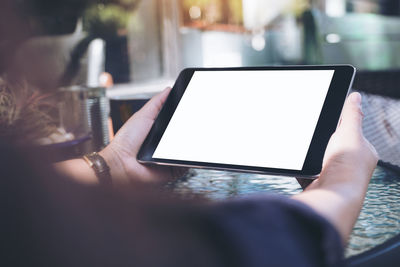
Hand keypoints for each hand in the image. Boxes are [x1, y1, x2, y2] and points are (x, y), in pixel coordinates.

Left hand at [100, 88, 186, 184]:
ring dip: (189, 144)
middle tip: (193, 122)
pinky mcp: (174, 169)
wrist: (122, 163)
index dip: (186, 116)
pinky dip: (187, 158)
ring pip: (188, 149)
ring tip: (185, 137)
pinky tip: (182, 151)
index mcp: (160, 131)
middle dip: (190, 129)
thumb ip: (157, 103)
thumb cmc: (126, 142)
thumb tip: (169, 90)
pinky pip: (186, 164)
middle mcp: (166, 145)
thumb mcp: (143, 115)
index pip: (178, 122)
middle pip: (185, 135)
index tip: (193, 108)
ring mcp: (170, 157)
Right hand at [293, 92, 377, 242]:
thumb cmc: (346, 167)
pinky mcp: (318, 184)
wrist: (331, 195)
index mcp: (363, 153)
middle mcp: (350, 166)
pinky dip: (302, 169)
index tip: (328, 121)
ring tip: (308, 152)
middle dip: (323, 142)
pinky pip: (307, 172)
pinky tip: (300, 165)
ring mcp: (334, 176)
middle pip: (332, 146)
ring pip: (319, 159)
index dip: (340, 126)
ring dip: (312, 156)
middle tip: (315, 136)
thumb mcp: (350, 133)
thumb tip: (356, 96)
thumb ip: (352, 114)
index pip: (352, 133)